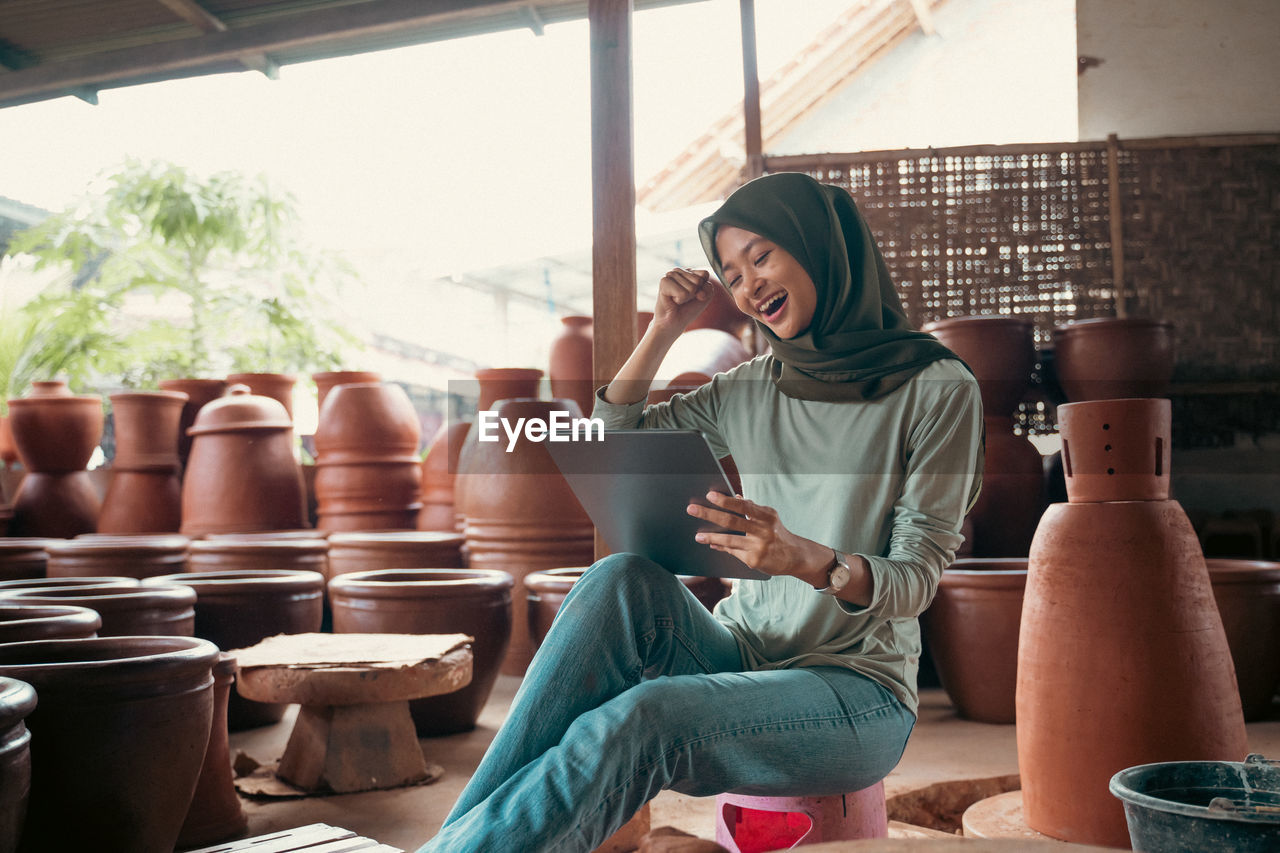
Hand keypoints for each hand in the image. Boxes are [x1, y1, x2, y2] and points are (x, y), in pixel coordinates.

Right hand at [650, 268, 713, 338]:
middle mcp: (679, 271)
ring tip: (677, 300)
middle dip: (694, 294)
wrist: (674, 322)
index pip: (705, 274)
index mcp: (688, 271)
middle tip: (684, 299)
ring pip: (692, 287)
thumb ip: (708, 287)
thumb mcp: (705, 296)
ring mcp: (670, 275)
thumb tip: (695, 288)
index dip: (703, 289)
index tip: (694, 296)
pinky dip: (680, 300)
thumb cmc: (688, 309)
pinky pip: (683, 293)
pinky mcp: (664, 281)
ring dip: (686, 298)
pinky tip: (672, 300)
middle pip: (699, 281)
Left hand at [687, 491, 832, 583]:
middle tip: (692, 509)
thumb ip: (751, 508)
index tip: (710, 495)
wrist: (795, 556)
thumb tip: (734, 496)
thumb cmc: (777, 532)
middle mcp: (763, 531)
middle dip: (710, 514)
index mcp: (767, 516)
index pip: (743, 506)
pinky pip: (733, 552)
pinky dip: (721, 547)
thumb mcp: (768, 517)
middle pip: (732, 521)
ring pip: (730, 540)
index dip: (726, 501)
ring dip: (711, 537)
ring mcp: (758, 547)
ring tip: (698, 536)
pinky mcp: (754, 561)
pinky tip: (712, 544)